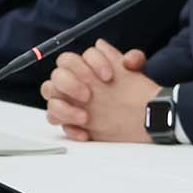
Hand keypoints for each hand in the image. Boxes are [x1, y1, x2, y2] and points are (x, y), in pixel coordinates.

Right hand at [40, 39, 155, 141]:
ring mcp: (68, 102)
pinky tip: (86, 133)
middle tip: (88, 95)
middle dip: (70, 84)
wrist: (141, 111)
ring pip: (51, 101)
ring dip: (64, 109)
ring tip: (85, 117)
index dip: (89, 65)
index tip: (108, 76)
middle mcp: (71, 82)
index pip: (71, 59)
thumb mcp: (136, 73)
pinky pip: (59, 124)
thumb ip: (134, 60)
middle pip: (56, 76)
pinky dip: (71, 129)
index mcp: (82, 66)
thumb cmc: (133, 87)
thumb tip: (127, 59)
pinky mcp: (70, 121)